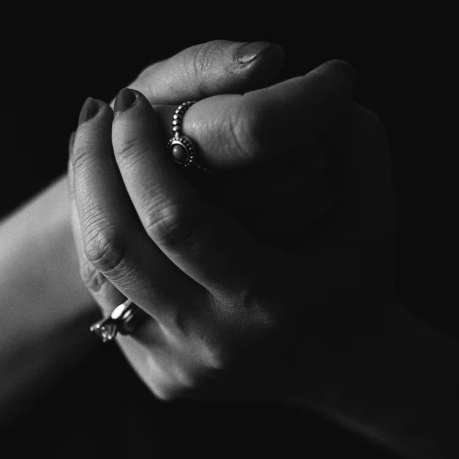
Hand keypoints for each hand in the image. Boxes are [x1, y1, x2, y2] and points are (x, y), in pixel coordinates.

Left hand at [69, 53, 395, 407]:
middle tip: (98, 111)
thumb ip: (357, 140)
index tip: (130, 101)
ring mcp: (183, 366)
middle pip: (119, 246)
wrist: (347, 367)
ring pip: (100, 274)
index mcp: (271, 299)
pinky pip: (106, 301)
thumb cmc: (359, 275)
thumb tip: (322, 79)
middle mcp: (218, 341)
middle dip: (93, 165)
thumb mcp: (375, 207)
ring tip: (92, 145)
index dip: (140, 152)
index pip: (176, 219)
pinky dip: (96, 241)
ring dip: (84, 198)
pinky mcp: (163, 379)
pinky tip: (107, 196)